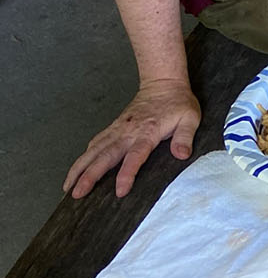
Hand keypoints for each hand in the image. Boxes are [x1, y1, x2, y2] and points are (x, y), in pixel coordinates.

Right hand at [64, 78, 199, 198]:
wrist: (163, 83)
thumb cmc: (178, 103)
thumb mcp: (190, 117)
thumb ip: (185, 136)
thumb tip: (182, 154)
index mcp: (148, 132)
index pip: (135, 156)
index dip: (127, 174)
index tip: (120, 191)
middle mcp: (128, 132)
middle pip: (105, 156)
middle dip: (90, 175)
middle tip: (77, 194)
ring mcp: (118, 129)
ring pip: (94, 150)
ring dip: (79, 168)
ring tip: (67, 188)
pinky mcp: (113, 128)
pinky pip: (95, 143)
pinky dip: (83, 157)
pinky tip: (76, 171)